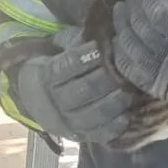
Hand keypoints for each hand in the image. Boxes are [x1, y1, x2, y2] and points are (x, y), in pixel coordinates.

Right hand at [15, 27, 134, 143]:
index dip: (82, 58)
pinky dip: (113, 128)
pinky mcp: (79, 136)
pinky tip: (126, 117)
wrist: (38, 101)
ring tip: (128, 93)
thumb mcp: (58, 51)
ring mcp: (66, 122)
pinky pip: (97, 135)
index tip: (98, 48)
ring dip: (112, 104)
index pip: (64, 67)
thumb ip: (75, 41)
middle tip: (121, 71)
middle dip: (104, 80)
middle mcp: (54, 102)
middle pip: (80, 91)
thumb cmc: (58, 68)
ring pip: (90, 115)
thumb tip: (101, 31)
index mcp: (46, 77)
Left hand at [111, 0, 167, 102]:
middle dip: (132, 5)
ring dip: (122, 24)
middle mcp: (166, 47)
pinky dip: (121, 48)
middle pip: (136, 19)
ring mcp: (155, 68)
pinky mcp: (150, 83)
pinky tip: (122, 38)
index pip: (151, 1)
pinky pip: (125, 63)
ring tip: (123, 14)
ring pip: (127, 40)